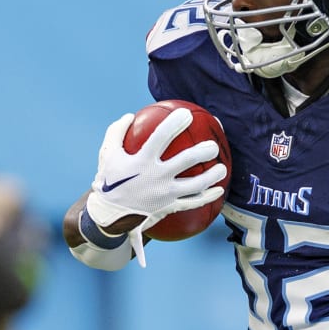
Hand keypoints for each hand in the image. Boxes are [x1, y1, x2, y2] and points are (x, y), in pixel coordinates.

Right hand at [85, 108, 225, 234]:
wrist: (109, 215)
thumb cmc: (109, 181)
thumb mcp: (107, 154)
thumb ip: (117, 132)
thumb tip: (130, 115)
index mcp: (141, 161)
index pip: (161, 137)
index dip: (174, 124)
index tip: (187, 115)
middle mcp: (156, 177)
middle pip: (185, 161)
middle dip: (202, 151)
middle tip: (212, 145)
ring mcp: (165, 194)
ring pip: (195, 185)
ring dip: (212, 176)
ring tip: (221, 168)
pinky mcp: (170, 207)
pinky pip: (193, 202)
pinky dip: (208, 197)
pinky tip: (219, 191)